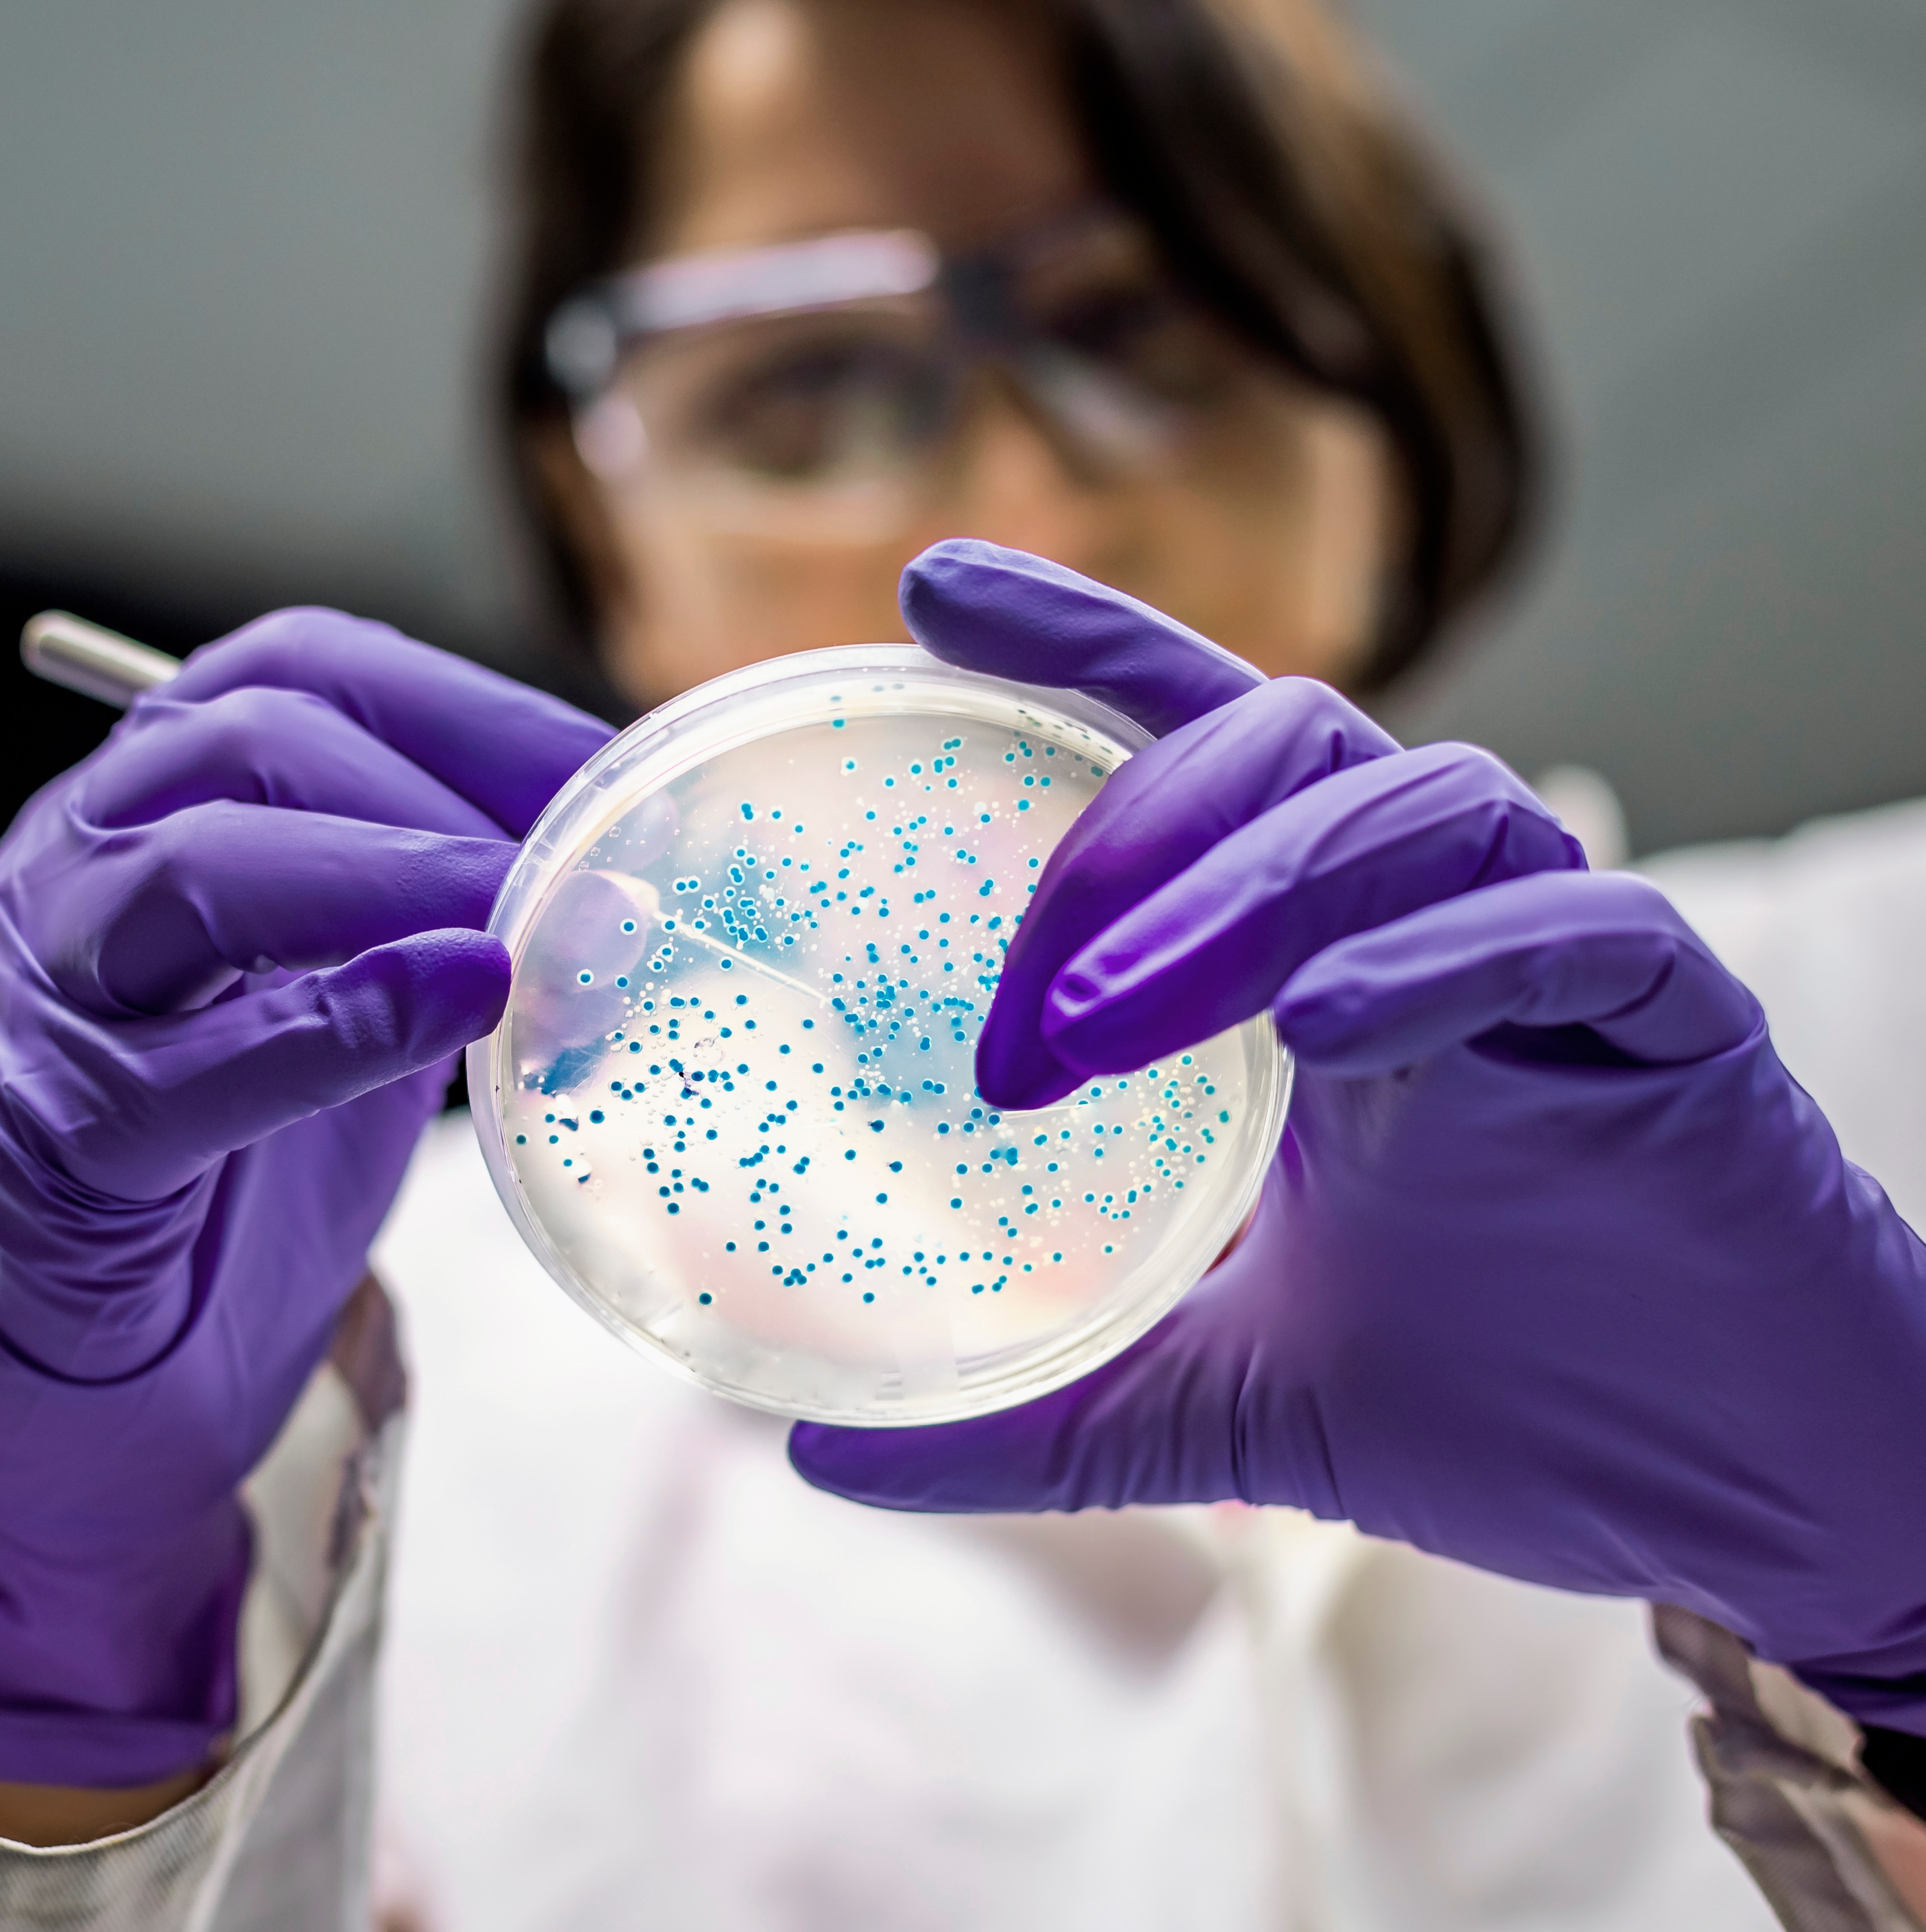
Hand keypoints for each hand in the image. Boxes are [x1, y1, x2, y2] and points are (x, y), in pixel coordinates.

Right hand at [0, 609, 611, 1785]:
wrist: (104, 1387)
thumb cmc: (236, 1186)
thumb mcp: (356, 1008)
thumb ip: (443, 925)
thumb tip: (624, 875)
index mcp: (137, 809)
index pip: (290, 673)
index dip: (462, 704)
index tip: (608, 768)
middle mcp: (60, 872)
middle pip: (242, 743)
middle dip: (440, 787)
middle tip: (589, 854)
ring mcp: (35, 1000)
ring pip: (193, 870)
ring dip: (393, 877)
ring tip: (529, 919)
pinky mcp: (54, 1140)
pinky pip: (195, 1063)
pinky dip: (341, 1019)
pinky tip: (461, 999)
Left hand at [792, 542, 1925, 1724]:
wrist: (1731, 1491)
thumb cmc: (1504, 1404)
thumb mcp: (1214, 1409)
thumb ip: (1035, 1414)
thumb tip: (820, 1454)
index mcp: (1322, 963)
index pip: (1194, 741)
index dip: (1078, 647)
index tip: (926, 592)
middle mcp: (1431, 922)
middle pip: (1284, 739)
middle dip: (1128, 837)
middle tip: (1021, 1012)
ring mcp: (1557, 961)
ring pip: (1412, 806)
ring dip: (1242, 896)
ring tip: (1105, 1024)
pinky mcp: (1679, 1024)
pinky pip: (1566, 928)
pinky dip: (1435, 958)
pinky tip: (1327, 1032)